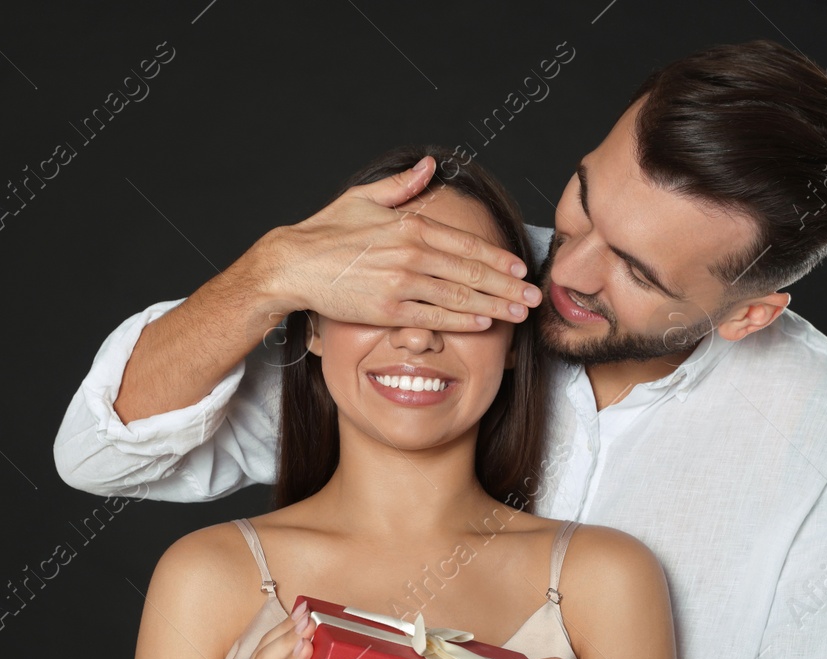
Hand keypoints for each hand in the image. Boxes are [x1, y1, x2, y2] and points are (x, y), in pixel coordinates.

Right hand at [255, 155, 541, 331]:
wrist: (293, 264)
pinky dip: (462, 320)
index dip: (497, 258)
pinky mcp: (388, 309)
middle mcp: (411, 253)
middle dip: (507, 286)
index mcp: (410, 225)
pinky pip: (435, 316)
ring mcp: (401, 282)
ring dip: (495, 306)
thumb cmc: (326, 232)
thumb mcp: (364, 198)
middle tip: (534, 297)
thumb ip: (402, 185)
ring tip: (519, 313)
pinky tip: (484, 323)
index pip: (466, 243)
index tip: (520, 267)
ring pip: (459, 296)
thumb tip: (428, 166)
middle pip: (471, 271)